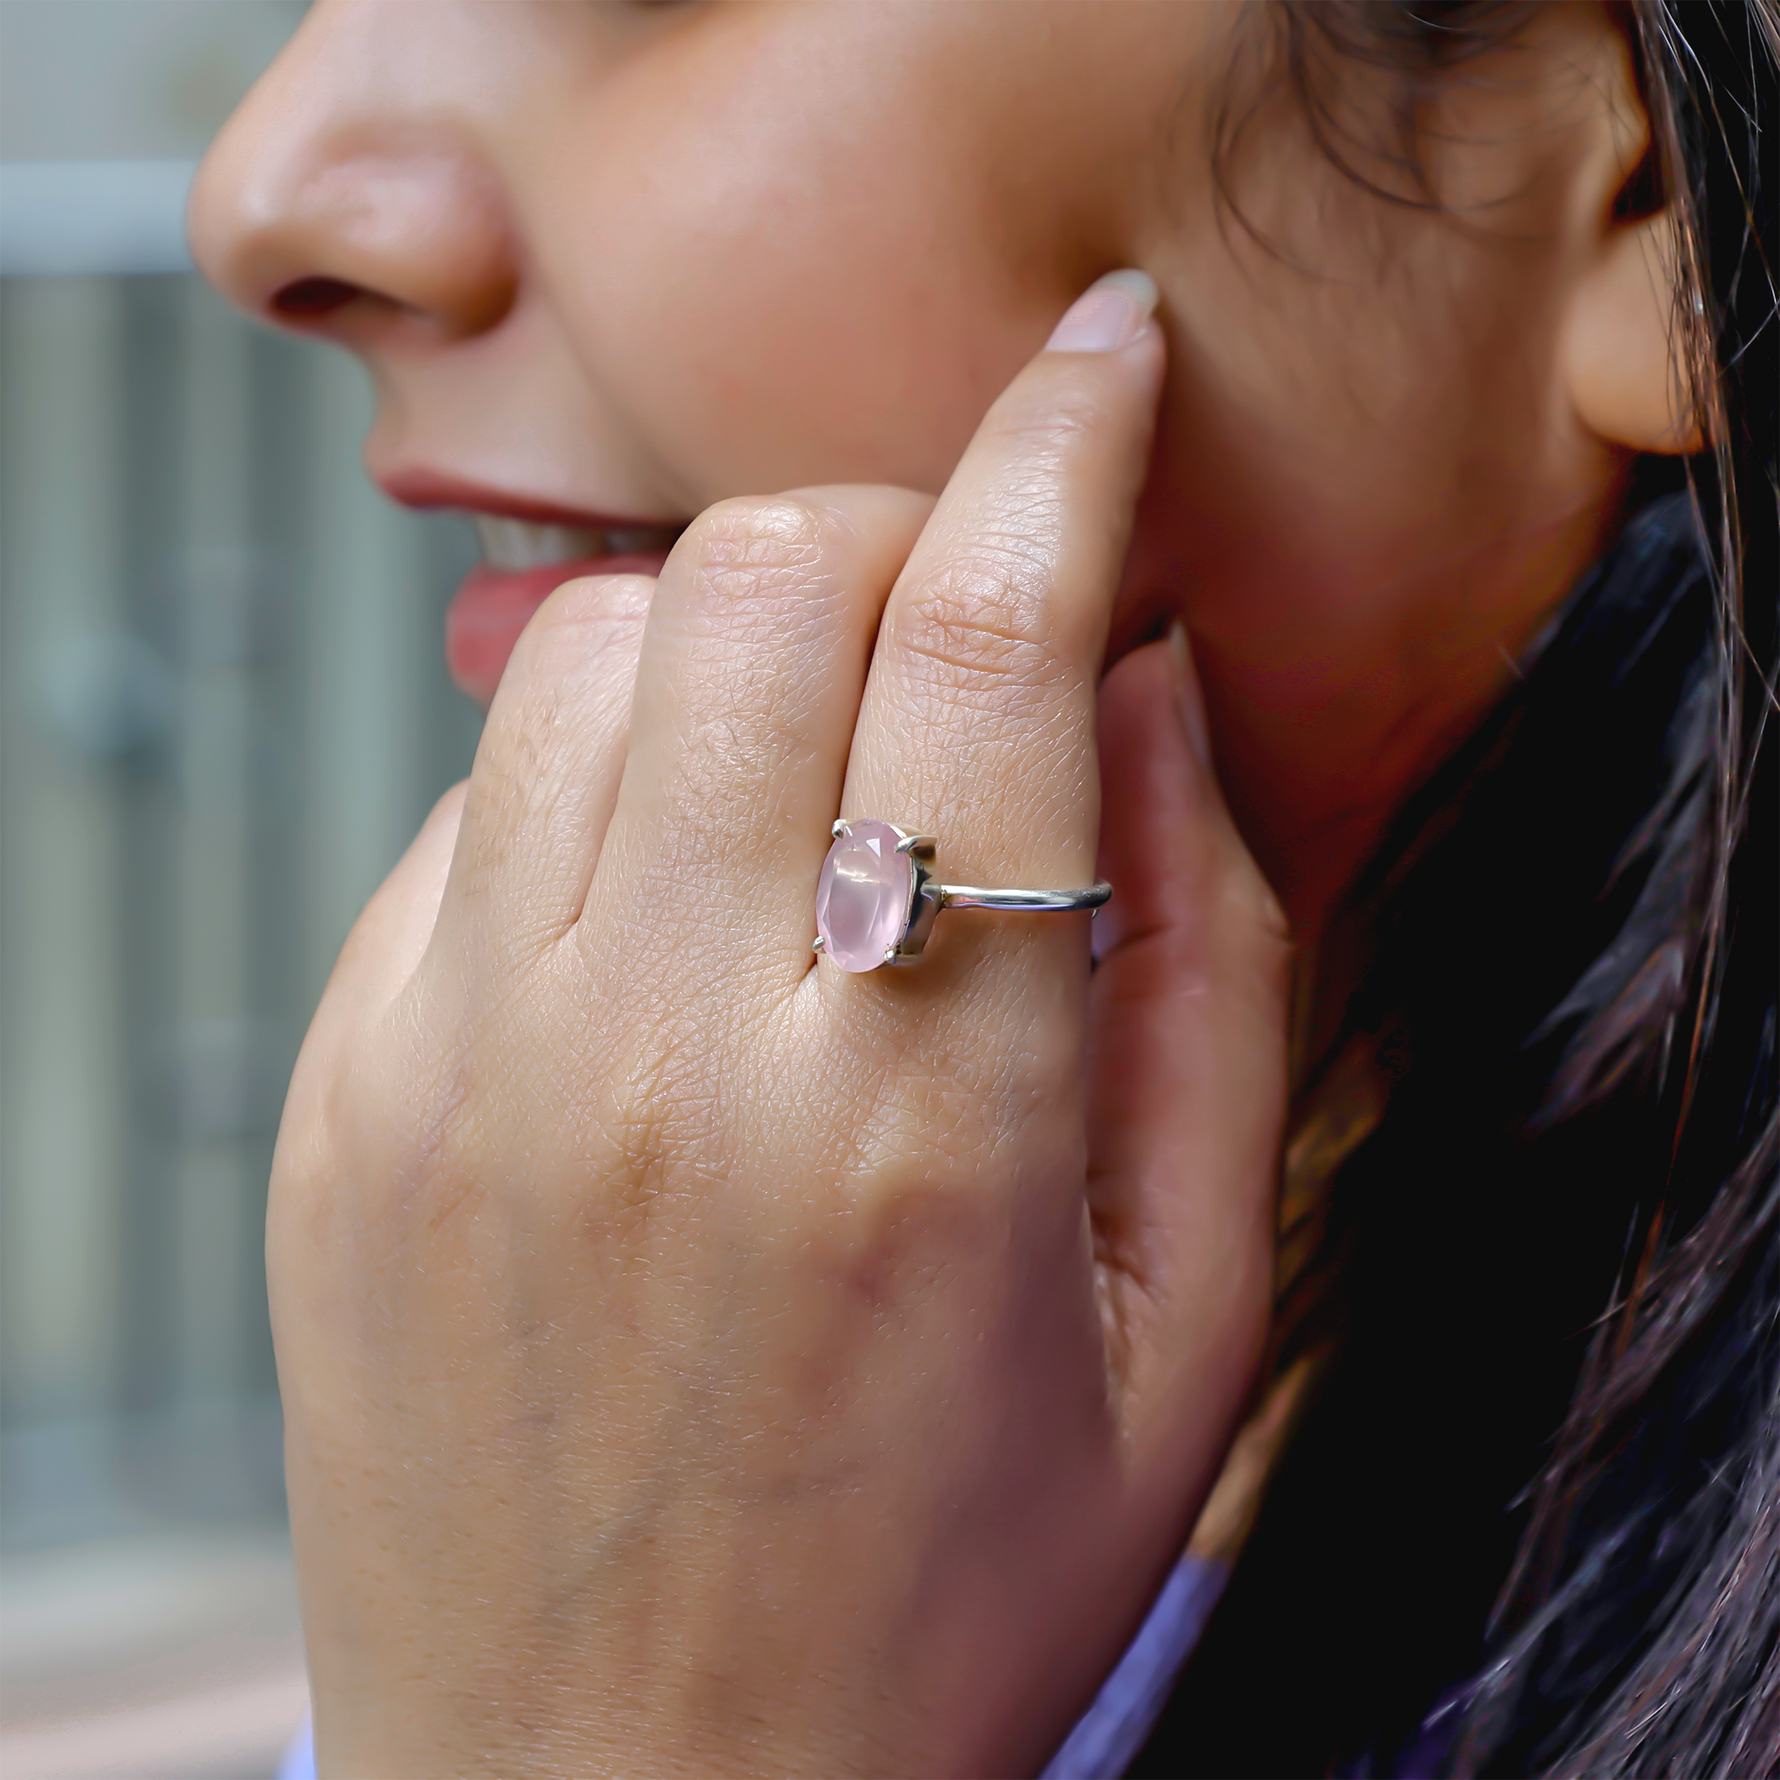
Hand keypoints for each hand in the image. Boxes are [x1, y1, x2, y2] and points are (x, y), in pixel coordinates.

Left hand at [272, 275, 1289, 1778]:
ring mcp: (462, 1067)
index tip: (1101, 365)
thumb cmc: (940, 1594)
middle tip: (954, 629)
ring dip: (727, 644)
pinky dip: (592, 786)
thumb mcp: (1185, 1316)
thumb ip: (1205, 975)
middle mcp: (663, 1058)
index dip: (1065, 453)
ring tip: (800, 781)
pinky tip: (660, 919)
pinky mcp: (345, 1094)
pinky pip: (466, 807)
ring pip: (584, 649)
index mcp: (917, 1124)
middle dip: (892, 533)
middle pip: (758, 579)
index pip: (992, 653)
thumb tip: (1147, 692)